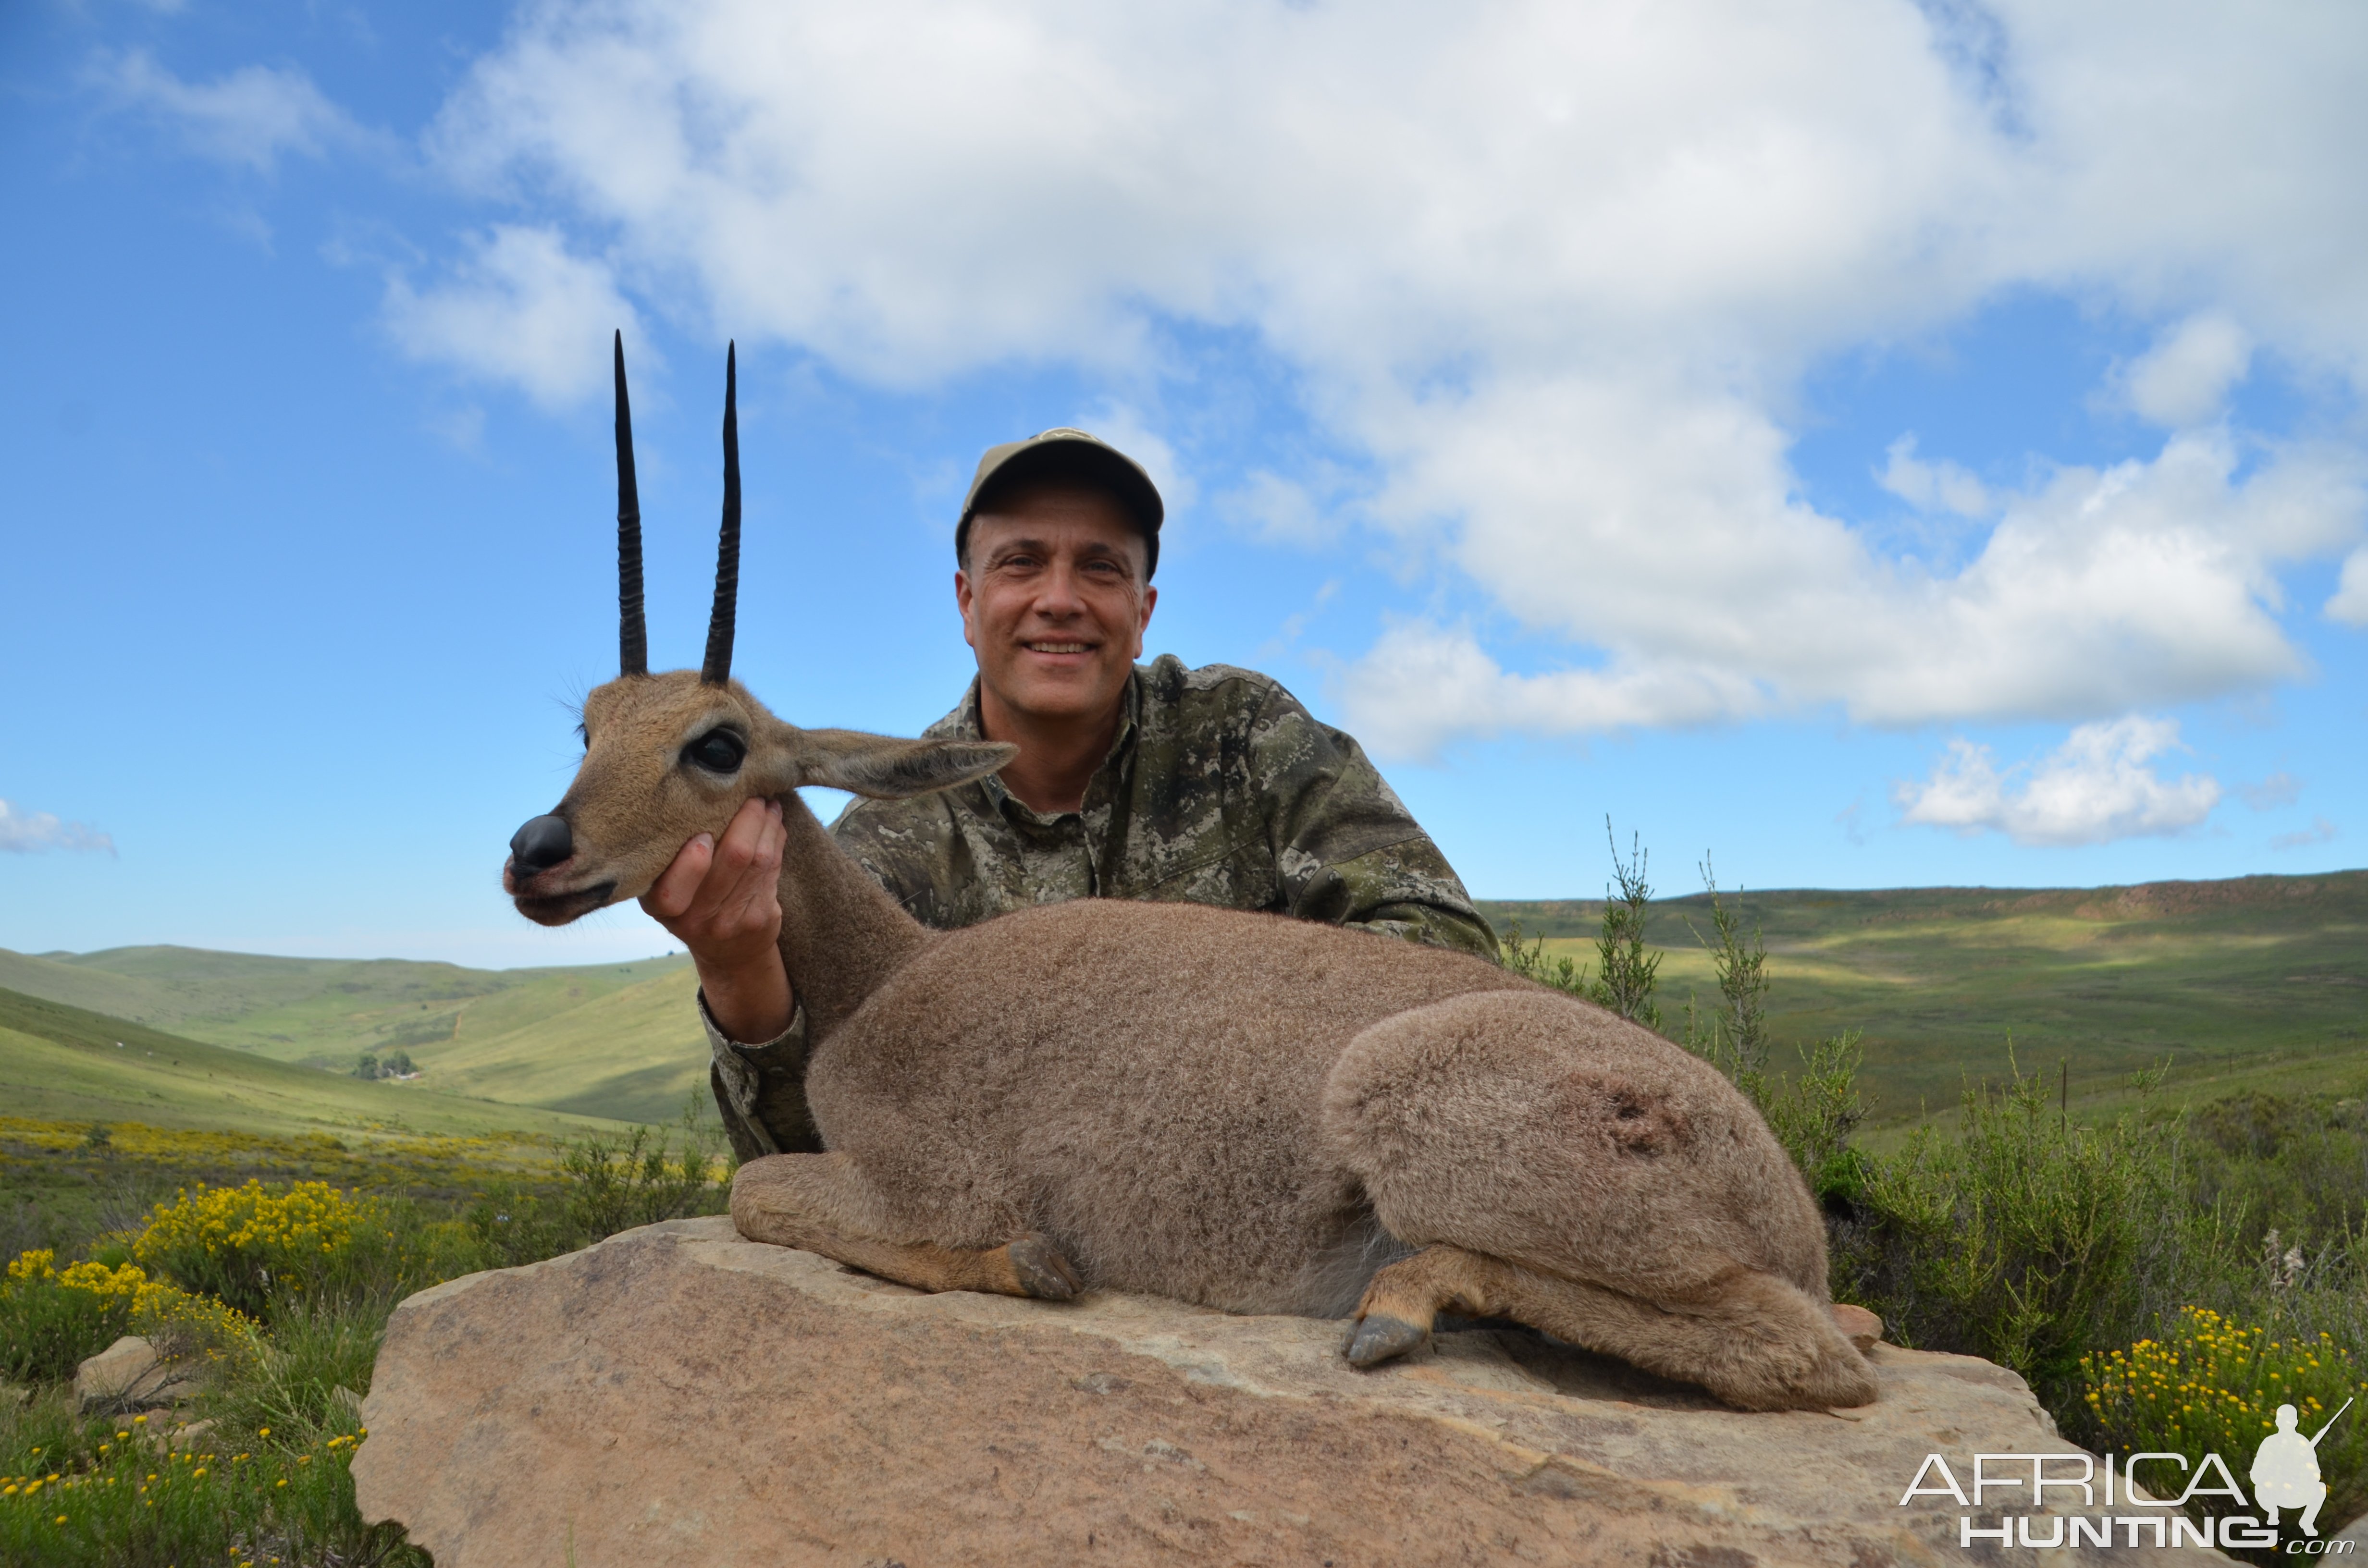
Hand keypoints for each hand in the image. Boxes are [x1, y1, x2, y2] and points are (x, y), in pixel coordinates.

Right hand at [641, 797, 793, 1042]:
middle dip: (747, 817)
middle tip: (752, 793)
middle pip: (733, 857)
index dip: (692, 858)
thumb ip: (671, 855)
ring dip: (767, 823)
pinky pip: (773, 868)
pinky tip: (774, 822)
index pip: (672, 888)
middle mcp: (696, 919)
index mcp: (662, 906)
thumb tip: (697, 798)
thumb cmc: (691, 904)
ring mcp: (732, 921)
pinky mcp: (762, 918)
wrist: (727, 954)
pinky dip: (776, 838)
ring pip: (760, 858)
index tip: (704, 831)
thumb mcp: (667, 887)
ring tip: (766, 801)